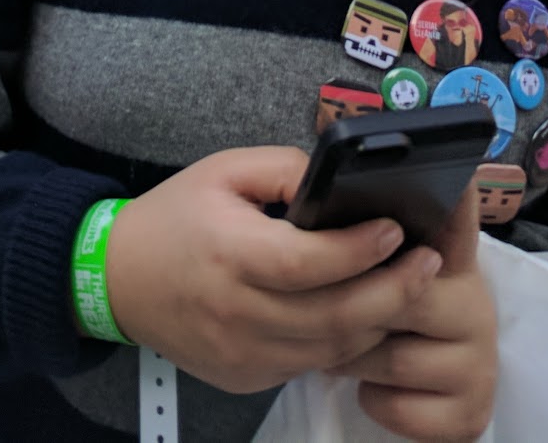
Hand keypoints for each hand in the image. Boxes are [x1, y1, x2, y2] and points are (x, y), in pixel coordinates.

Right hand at [103, 147, 442, 394]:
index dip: (359, 250)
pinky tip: (363, 313)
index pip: (308, 263)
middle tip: (428, 264)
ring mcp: (241, 353)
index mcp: (230, 252)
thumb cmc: (175, 215)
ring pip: (329, 349)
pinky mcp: (244, 377)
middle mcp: (236, 312)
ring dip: (376, 321)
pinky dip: (342, 342)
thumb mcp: (223, 170)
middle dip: (392, 291)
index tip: (396, 230)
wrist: (119, 278)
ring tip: (407, 287)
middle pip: (332, 316)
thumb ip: (284, 169)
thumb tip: (339, 182)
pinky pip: (307, 364)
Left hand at [331, 183, 496, 440]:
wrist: (430, 395)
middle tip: (320, 307)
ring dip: (353, 360)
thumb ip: (370, 243)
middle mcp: (474, 303)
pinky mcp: (472, 413)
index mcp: (449, 259)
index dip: (458, 199)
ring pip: (395, 357)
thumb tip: (328, 196)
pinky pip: (400, 407)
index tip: (459, 173)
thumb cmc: (389, 319)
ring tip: (337, 350)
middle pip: (407, 296)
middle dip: (355, 308)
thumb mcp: (384, 275)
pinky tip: (372, 388)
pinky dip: (373, 402)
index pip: (456, 221)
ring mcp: (479, 360)